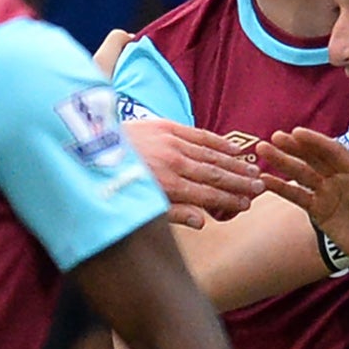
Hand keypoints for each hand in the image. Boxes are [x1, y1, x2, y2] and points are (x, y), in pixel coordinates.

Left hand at [124, 118, 263, 227]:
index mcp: (167, 186)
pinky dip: (219, 142)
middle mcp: (173, 163)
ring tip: (254, 171)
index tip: (246, 205)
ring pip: (211, 155)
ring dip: (235, 164)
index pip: (207, 195)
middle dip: (239, 183)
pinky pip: (199, 135)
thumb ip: (174, 214)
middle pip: (215, 175)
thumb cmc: (114, 184)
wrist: (88, 148)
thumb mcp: (140, 206)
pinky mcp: (165, 126)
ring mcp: (171, 142)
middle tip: (260, 189)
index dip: (229, 201)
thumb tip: (204, 222)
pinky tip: (234, 149)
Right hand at [264, 128, 348, 273]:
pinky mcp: (320, 212)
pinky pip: (298, 197)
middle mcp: (340, 179)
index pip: (333, 152)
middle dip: (293, 148)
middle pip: (313, 159)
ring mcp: (328, 195)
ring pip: (301, 174)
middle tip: (272, 137)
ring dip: (282, 163)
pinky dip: (281, 189)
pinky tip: (265, 180)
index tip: (296, 132)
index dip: (315, 142)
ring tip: (263, 150)